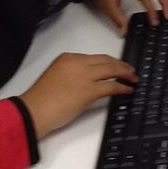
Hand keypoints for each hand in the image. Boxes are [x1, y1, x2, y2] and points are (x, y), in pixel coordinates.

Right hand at [20, 52, 137, 139]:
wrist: (34, 110)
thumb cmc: (40, 100)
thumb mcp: (56, 78)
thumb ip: (71, 75)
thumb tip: (86, 83)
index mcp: (67, 58)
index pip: (94, 58)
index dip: (108, 62)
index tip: (115, 66)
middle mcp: (77, 63)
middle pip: (105, 60)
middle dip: (120, 65)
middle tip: (130, 70)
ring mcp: (84, 75)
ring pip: (111, 70)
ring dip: (125, 74)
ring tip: (133, 78)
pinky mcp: (89, 90)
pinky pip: (111, 86)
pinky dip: (122, 87)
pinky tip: (128, 90)